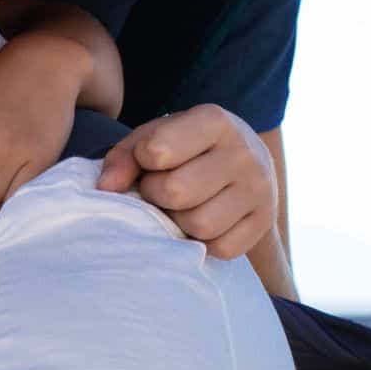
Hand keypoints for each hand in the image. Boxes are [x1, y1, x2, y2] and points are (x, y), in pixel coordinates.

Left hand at [96, 106, 277, 258]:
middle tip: (162, 188)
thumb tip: (106, 188)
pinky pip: (221, 248)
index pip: (158, 151)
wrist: (243, 161)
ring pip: (200, 225)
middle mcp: (244, 153)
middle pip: (177, 192)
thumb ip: (124, 157)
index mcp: (215, 121)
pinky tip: (203, 220)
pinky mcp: (264, 223)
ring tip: (182, 206)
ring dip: (179, 221)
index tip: (152, 159)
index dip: (143, 160)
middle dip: (157, 194)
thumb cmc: (185, 147)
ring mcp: (260, 190)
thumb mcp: (153, 137)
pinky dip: (203, 242)